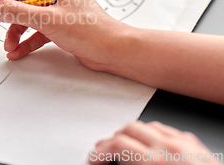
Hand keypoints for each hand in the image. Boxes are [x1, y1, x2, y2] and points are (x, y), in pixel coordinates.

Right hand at [0, 0, 125, 71]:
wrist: (113, 51)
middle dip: (1, 14)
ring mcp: (56, 8)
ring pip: (25, 16)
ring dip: (14, 32)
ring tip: (8, 47)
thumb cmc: (90, 30)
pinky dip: (25, 40)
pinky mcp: (59, 24)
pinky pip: (35, 29)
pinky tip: (18, 52)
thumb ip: (18, 13)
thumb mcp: (48, 20)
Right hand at [90, 121, 222, 163]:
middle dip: (111, 140)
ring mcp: (183, 142)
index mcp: (156, 162)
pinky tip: (149, 143)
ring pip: (146, 125)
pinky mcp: (194, 143)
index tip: (93, 159)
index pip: (118, 145)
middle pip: (128, 129)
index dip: (100, 152)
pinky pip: (165, 130)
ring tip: (123, 146)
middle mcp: (170, 147)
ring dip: (130, 134)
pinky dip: (151, 134)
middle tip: (103, 152)